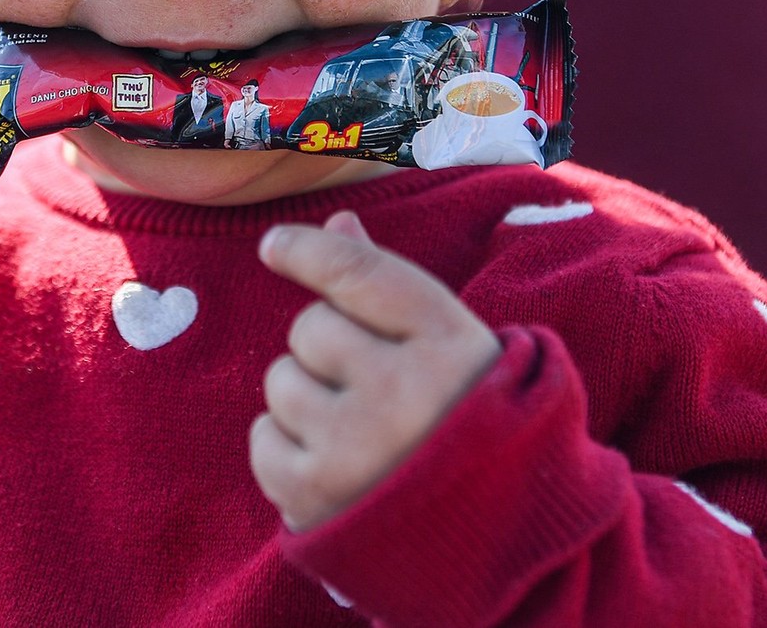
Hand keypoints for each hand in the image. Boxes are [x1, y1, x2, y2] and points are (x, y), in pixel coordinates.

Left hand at [251, 210, 500, 531]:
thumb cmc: (471, 423)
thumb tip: (338, 222)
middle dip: (330, 349)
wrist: (504, 544)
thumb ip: (390, 284)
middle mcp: (401, 394)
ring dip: (306, 399)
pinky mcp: (315, 501)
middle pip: (311, 327)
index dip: (308, 251)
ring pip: (281, 381)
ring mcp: (355, 451)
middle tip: (377, 387)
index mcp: (449, 346)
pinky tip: (335, 467)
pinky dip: (286, 448)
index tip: (274, 245)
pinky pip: (262, 439)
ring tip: (360, 432)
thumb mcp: (453, 345)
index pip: (357, 274)